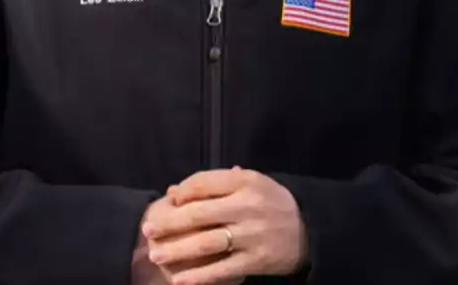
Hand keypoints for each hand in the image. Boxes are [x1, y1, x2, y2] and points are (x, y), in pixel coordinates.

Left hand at [141, 168, 306, 283]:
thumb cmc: (270, 202)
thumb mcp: (250, 181)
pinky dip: (200, 276)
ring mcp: (251, 236)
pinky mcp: (256, 261)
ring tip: (156, 254)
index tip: (166, 201)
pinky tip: (180, 280)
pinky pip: (222, 270)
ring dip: (177, 250)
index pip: (204, 183)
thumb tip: (175, 192)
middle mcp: (246, 207)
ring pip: (207, 243)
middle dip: (169, 224)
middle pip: (199, 214)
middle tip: (148, 230)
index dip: (182, 193)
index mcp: (244, 182)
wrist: (310, 228)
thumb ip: (215, 183)